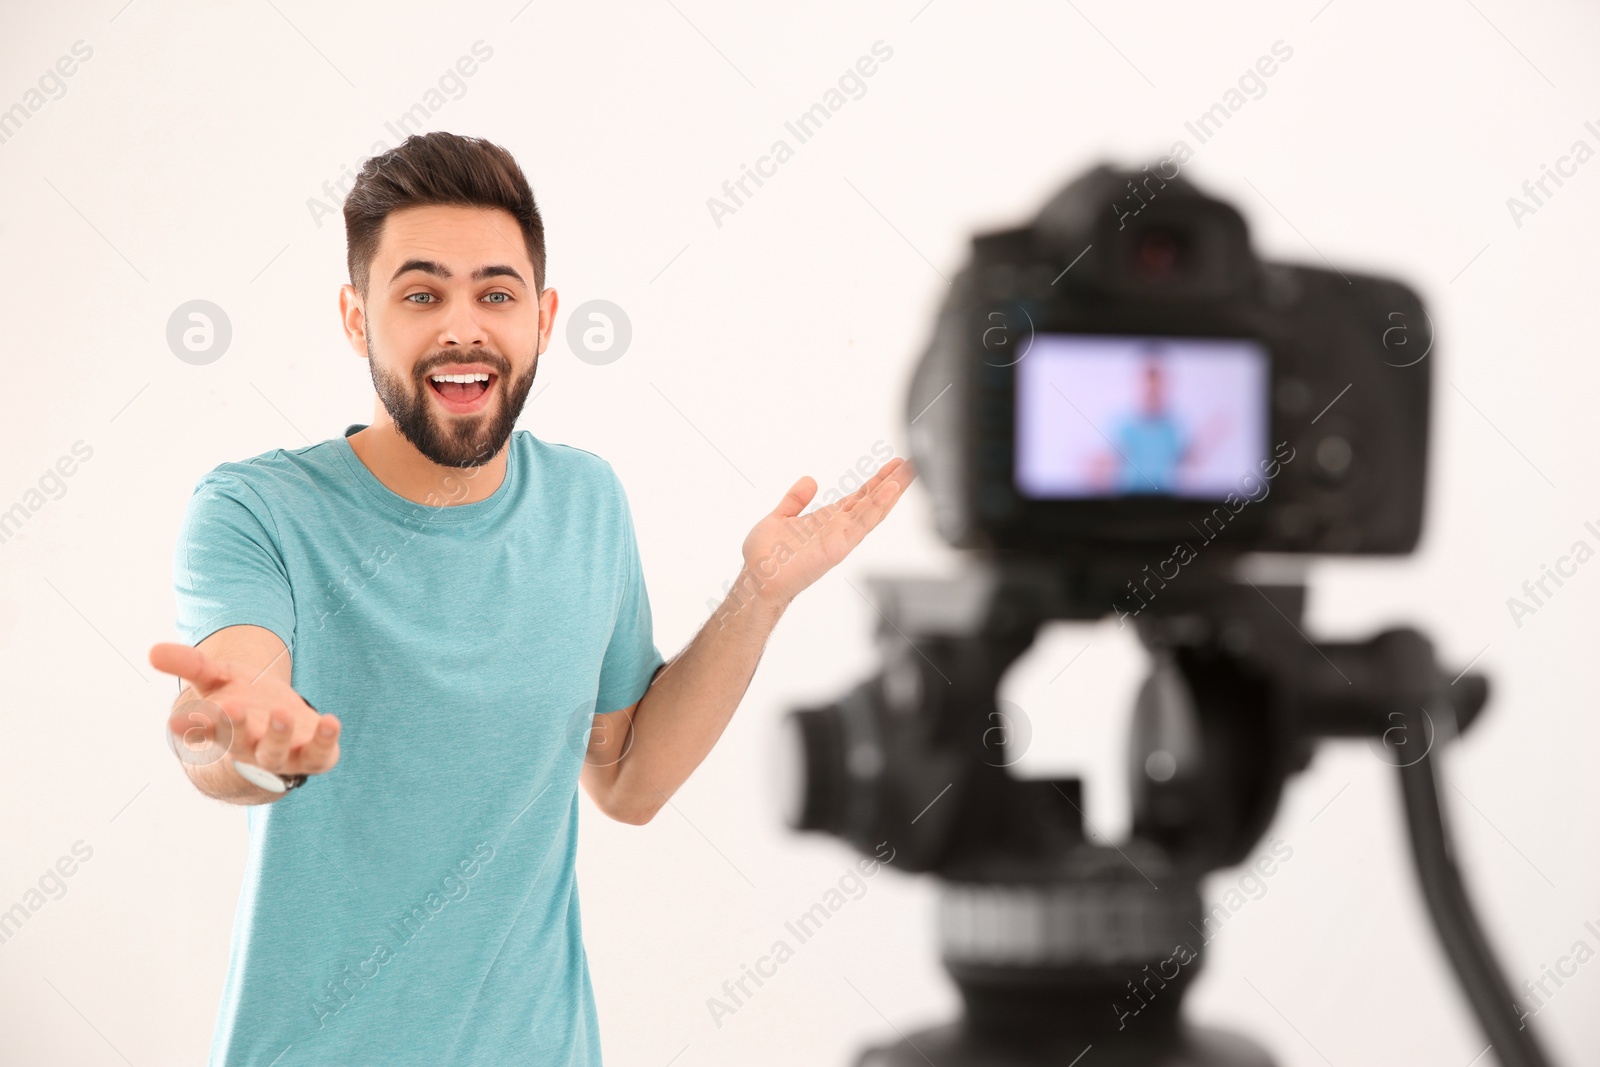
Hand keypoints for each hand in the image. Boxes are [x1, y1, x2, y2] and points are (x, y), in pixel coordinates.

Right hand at [150, 642, 341, 782]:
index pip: (204, 729)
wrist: (281, 725)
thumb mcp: (218, 678)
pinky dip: (325, 740)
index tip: (180, 720)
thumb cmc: (243, 699)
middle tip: (233, 706)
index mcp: (222, 729)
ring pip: (275, 754)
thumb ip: (191, 665)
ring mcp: (281, 755)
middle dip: (235, 727)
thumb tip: (152, 650)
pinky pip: (319, 755)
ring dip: (278, 735)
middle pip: (238, 742)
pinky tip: (330, 721)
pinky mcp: (313, 756)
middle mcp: (249, 747)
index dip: (194, 725)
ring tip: (282, 713)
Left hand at [736, 456, 915, 608]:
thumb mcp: (779, 517)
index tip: (894, 465)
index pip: (859, 496)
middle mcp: (838, 528)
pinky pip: (862, 524)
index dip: (877, 480)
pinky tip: (891, 492)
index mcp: (827, 520)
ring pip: (873, 510)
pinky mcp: (838, 547)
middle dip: (893, 482)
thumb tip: (809, 481)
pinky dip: (878, 507)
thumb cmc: (764, 557)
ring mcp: (840, 537)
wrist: (756, 578)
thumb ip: (795, 500)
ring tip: (909, 473)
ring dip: (892, 491)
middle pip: (872, 501)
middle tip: (914, 464)